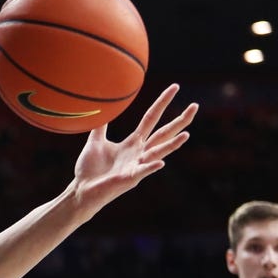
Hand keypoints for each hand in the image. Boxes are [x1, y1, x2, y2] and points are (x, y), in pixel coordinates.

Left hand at [70, 83, 196, 214]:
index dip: (162, 103)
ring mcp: (136, 166)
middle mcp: (139, 153)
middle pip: (163, 133)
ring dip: (172, 145)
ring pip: (158, 152)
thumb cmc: (90, 169)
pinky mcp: (129, 179)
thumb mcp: (95, 142)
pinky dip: (151, 167)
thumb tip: (101, 107)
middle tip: (195, 106)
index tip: (175, 87)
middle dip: (179, 121)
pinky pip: (142, 172)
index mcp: (133, 143)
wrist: (81, 190)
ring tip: (186, 134)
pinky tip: (160, 163)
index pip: (152, 118)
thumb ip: (100, 126)